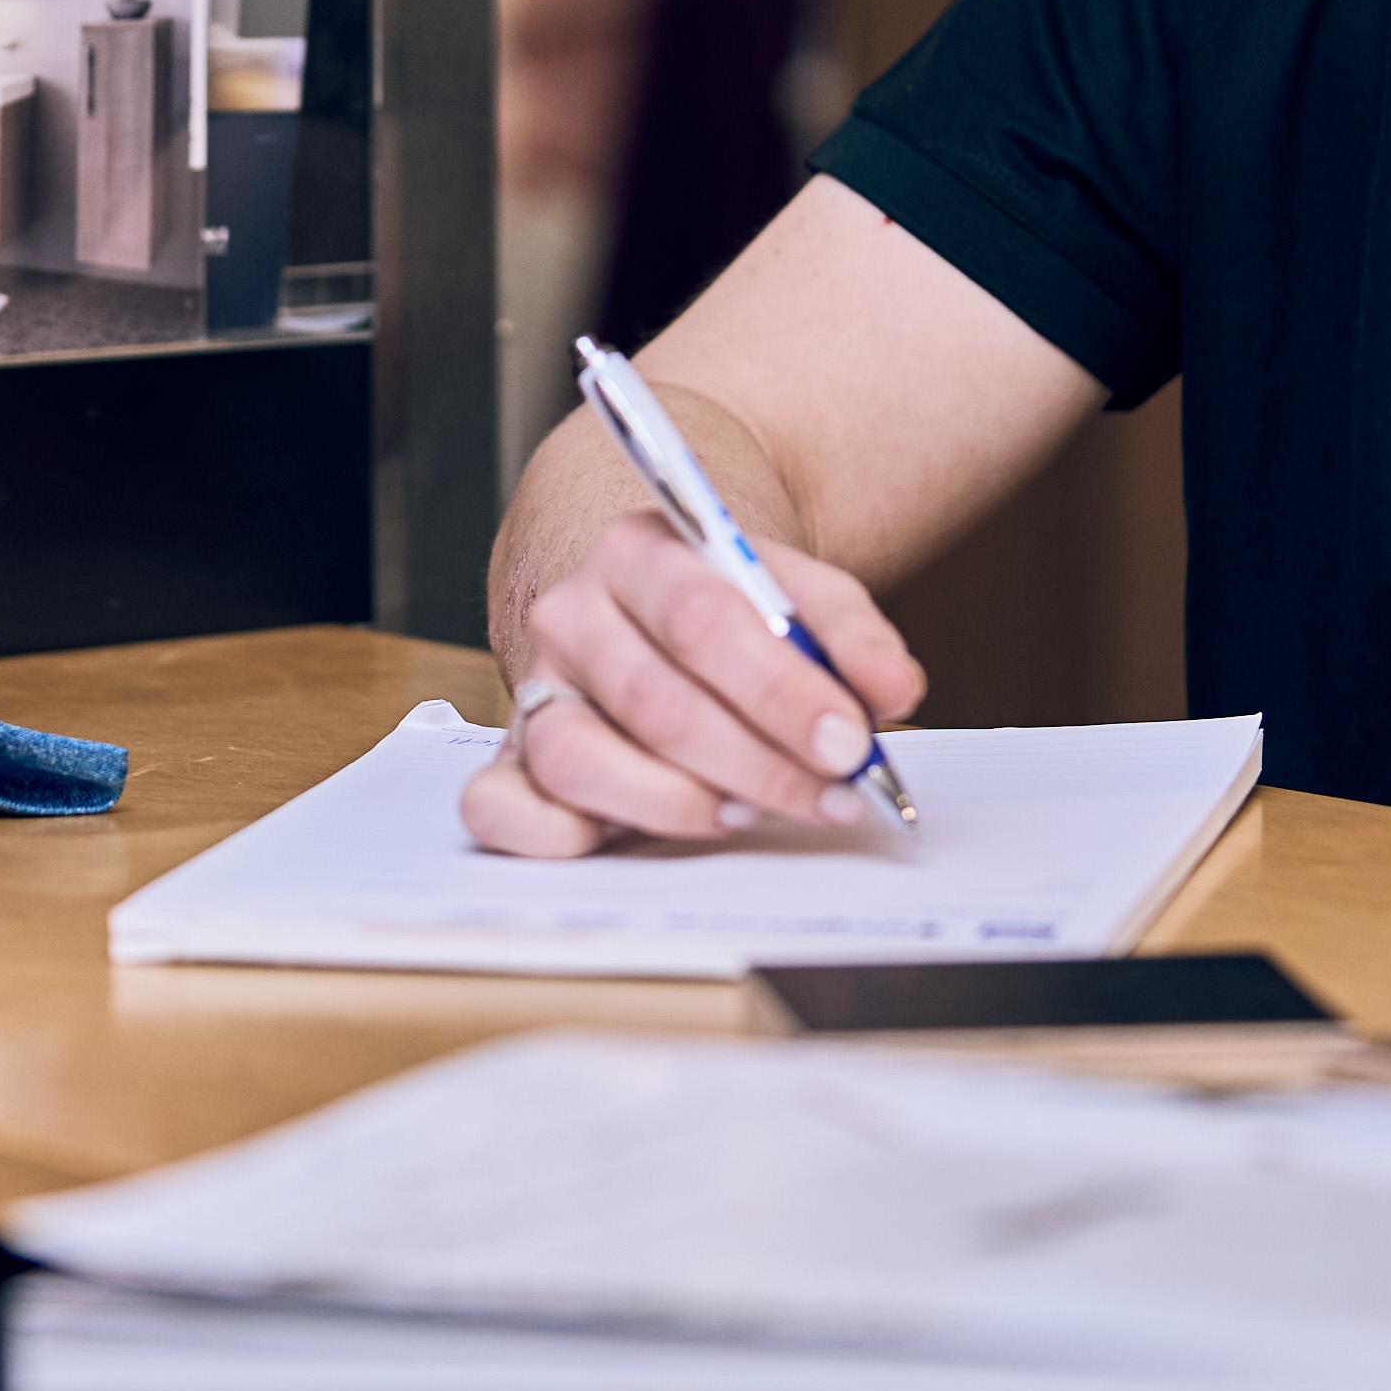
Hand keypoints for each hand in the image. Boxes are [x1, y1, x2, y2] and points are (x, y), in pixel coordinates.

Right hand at [462, 497, 920, 856]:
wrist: (642, 600)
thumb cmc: (725, 610)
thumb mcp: (794, 593)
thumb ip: (849, 635)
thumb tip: (890, 690)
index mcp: (640, 552)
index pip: (703, 619)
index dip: (780, 691)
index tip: (848, 742)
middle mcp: (572, 616)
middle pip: (653, 700)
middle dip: (757, 762)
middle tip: (830, 796)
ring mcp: (533, 691)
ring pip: (578, 759)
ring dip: (677, 803)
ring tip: (746, 813)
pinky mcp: (509, 761)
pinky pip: (500, 811)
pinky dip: (562, 838)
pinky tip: (635, 837)